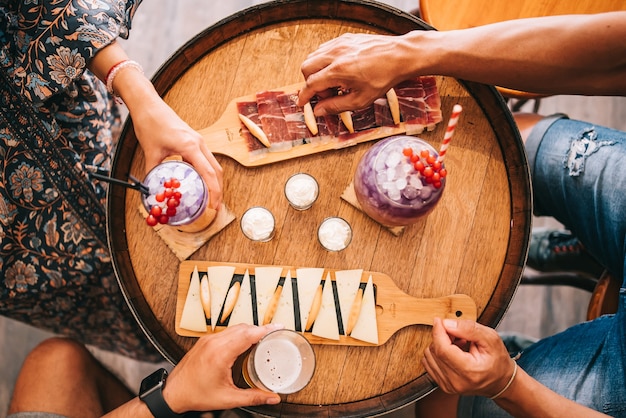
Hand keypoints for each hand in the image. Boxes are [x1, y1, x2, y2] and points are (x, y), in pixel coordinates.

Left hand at [131, 95, 223, 209]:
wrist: (148, 104)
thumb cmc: (150, 123)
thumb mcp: (151, 152)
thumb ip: (153, 172)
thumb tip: (153, 189)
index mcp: (190, 146)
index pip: (208, 173)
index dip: (214, 191)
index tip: (214, 206)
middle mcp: (199, 143)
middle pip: (216, 170)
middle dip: (218, 189)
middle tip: (214, 206)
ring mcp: (198, 141)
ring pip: (213, 164)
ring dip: (214, 181)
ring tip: (210, 197)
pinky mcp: (194, 140)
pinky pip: (205, 159)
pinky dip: (205, 172)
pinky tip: (198, 182)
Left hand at [163, 324, 282, 412]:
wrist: (174, 393)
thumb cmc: (195, 394)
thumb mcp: (228, 399)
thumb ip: (253, 397)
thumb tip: (271, 397)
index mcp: (220, 354)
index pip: (248, 335)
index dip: (265, 330)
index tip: (278, 328)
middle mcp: (213, 343)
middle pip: (243, 328)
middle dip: (261, 329)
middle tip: (275, 334)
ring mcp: (208, 340)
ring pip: (235, 328)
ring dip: (250, 330)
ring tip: (263, 337)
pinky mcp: (205, 341)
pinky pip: (226, 331)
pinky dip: (239, 333)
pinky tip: (245, 341)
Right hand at [297, 33, 410, 114]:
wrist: (399, 56)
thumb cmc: (384, 77)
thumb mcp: (361, 99)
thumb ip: (336, 106)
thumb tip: (319, 111)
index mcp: (338, 71)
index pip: (311, 84)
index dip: (304, 96)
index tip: (303, 103)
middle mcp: (335, 54)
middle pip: (306, 68)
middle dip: (310, 83)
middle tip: (326, 93)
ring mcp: (339, 44)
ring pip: (313, 57)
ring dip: (317, 71)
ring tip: (334, 82)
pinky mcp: (345, 38)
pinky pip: (324, 49)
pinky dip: (325, 61)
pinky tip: (339, 70)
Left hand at [422, 318, 514, 397]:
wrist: (500, 382)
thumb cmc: (498, 361)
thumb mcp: (491, 339)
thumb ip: (469, 329)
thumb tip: (447, 323)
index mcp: (469, 372)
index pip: (442, 349)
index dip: (438, 331)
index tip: (440, 320)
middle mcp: (456, 382)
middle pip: (434, 351)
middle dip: (442, 337)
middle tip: (458, 335)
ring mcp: (448, 386)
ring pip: (429, 356)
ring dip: (439, 345)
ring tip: (457, 345)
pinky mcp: (443, 385)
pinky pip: (429, 363)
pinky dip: (437, 353)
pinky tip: (451, 352)